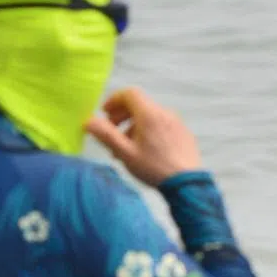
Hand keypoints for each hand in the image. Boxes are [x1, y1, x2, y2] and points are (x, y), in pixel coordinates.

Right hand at [85, 87, 202, 186]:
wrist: (187, 183)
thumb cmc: (154, 168)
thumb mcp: (125, 153)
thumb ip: (106, 135)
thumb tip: (88, 122)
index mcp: (149, 114)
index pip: (129, 94)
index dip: (114, 100)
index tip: (105, 113)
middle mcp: (164, 113)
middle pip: (139, 105)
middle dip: (122, 116)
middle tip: (112, 131)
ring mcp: (176, 122)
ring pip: (150, 117)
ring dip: (134, 127)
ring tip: (126, 148)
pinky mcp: (183, 133)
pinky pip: (162, 125)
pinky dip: (149, 131)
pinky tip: (145, 151)